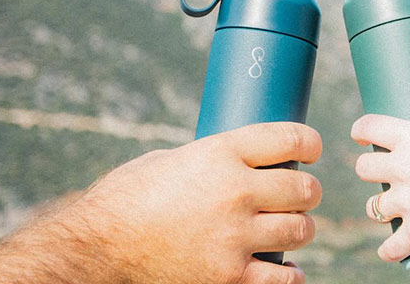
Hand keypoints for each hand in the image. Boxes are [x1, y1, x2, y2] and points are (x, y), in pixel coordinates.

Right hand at [0, 122, 322, 283]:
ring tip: (292, 229)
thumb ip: (212, 159)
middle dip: (308, 192)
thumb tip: (243, 161)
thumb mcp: (171, 160)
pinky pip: (283, 278)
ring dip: (301, 229)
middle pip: (304, 188)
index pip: (290, 138)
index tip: (311, 150)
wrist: (97, 249)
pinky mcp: (229, 278)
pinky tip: (288, 270)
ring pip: (300, 231)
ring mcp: (234, 238)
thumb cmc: (128, 197)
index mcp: (221, 153)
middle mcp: (235, 192)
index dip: (310, 143)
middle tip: (302, 195)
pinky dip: (290, 275)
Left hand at [351, 114, 409, 270]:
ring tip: (391, 211)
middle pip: (363, 167)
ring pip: (372, 206)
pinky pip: (391, 247)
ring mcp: (407, 200)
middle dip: (370, 170)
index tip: (360, 135)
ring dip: (379, 208)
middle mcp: (403, 167)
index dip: (361, 129)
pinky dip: (391, 251)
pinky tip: (390, 251)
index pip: (371, 125)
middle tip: (384, 174)